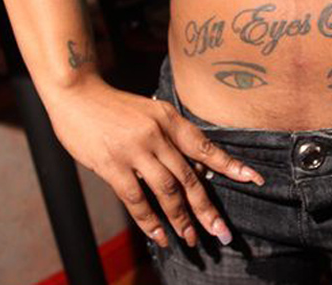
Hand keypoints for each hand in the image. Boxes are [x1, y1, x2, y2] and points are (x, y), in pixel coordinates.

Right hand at [41, 76, 264, 247]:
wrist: (78, 93)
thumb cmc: (116, 107)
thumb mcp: (152, 114)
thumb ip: (172, 140)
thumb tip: (197, 172)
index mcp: (170, 119)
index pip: (206, 147)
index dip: (231, 165)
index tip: (254, 179)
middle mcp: (157, 134)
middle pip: (189, 177)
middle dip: (207, 208)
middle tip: (221, 232)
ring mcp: (134, 150)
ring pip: (167, 191)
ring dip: (181, 219)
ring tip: (192, 239)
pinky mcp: (111, 165)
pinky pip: (135, 198)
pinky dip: (149, 219)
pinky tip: (159, 235)